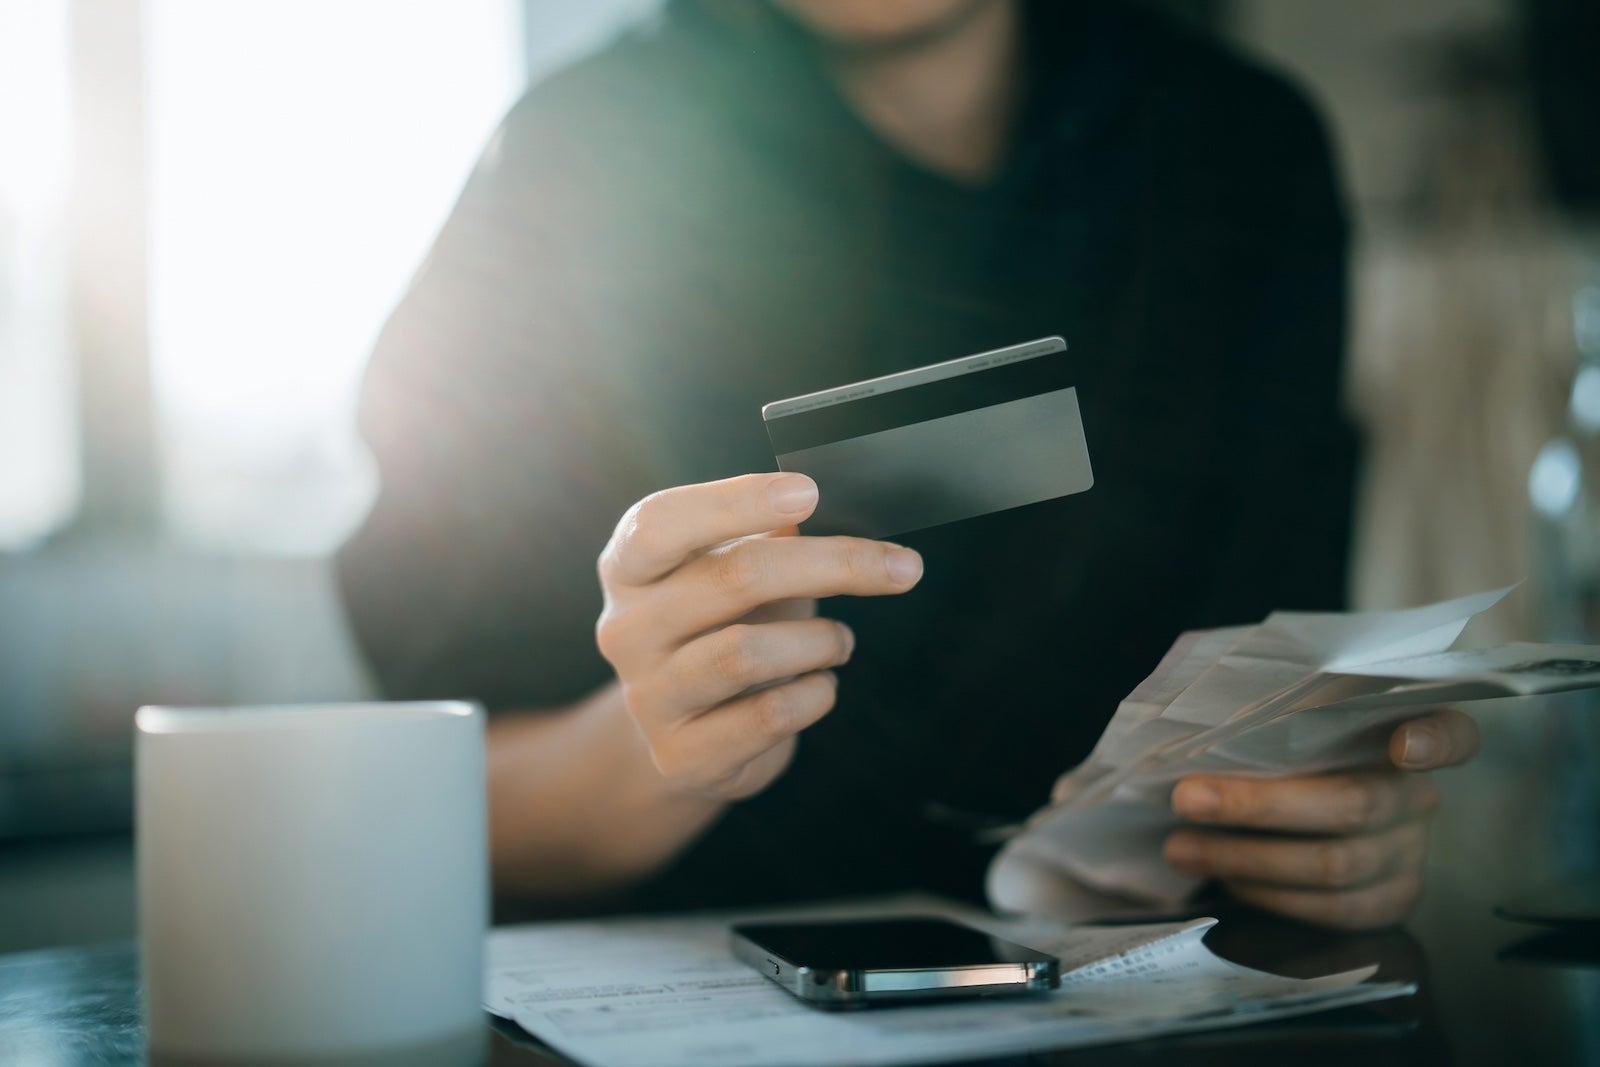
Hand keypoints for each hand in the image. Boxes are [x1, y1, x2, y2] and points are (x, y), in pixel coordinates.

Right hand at [595, 472, 922, 800]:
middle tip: (902, 567)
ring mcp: (648, 698)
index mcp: (629, 568)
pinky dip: (816, 694)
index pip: (662, 523)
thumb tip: (826, 507)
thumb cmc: (724, 629)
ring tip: (840, 643)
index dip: (736, 503)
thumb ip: (770, 537)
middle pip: (732, 578)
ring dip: (820, 641)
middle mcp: (625, 629)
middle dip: (832, 565)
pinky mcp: (681, 756)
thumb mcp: (736, 572)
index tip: (809, 492)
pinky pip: (768, 716)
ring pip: (746, 654)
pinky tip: (820, 686)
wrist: (692, 734)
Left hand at [1162, 708, 1479, 929]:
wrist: (1304, 819)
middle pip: (1353, 805)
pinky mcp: (1393, 901)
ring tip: (1182, 847)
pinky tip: (1225, 880)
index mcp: (1404, 736)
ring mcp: (1412, 854)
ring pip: (1335, 866)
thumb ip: (1273, 724)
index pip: (1451, 734)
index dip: (1434, 741)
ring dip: (1246, 859)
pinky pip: (1332, 911)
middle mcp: (1417, 797)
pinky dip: (1269, 896)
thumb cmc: (1285, 757)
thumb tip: (1197, 732)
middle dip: (1259, 806)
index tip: (1404, 745)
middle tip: (1188, 798)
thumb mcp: (1287, 728)